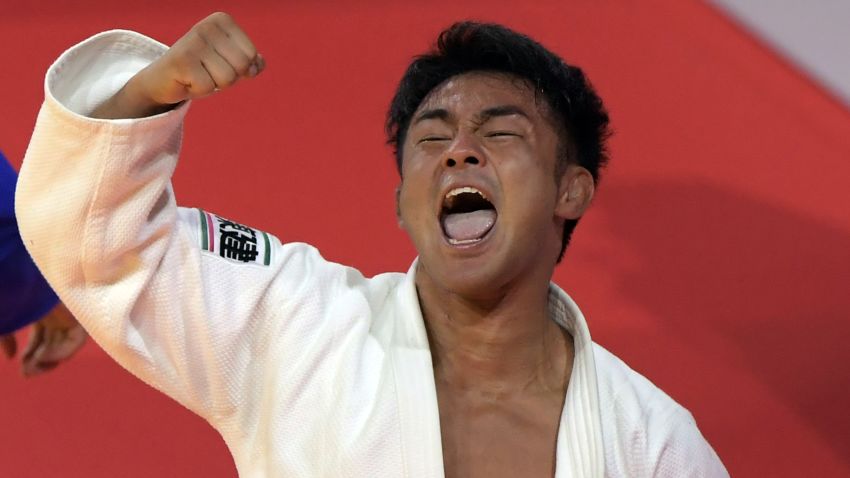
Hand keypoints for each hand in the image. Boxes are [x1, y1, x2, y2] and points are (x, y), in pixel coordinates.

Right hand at [2, 302, 87, 376]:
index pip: (40, 339)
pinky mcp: (77, 314)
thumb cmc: (7, 299)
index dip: (31, 356)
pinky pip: (76, 340)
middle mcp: (57, 313)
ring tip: (33, 366)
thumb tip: (11, 357)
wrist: (14, 281)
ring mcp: (68, 313)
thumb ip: (6, 340)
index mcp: (39, 311)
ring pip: (66, 344)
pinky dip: (61, 353)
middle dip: (39, 362)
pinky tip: (41, 357)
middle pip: (54, 344)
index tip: (22, 370)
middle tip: (26, 373)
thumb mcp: (4, 323)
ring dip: (50, 360)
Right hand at [93, 12, 264, 118]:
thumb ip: (250, 61)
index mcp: (222, 20)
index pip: (251, 55)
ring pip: (227, 78)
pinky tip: (187, 80)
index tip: (218, 63)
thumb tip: (260, 64)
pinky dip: (199, 91)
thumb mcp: (228, 62)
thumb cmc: (200, 69)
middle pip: (242, 66)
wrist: (162, 79)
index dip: (240, 68)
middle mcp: (206, 26)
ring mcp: (193, 42)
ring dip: (214, 85)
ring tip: (198, 75)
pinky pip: (208, 87)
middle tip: (207, 71)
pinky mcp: (181, 61)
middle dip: (228, 78)